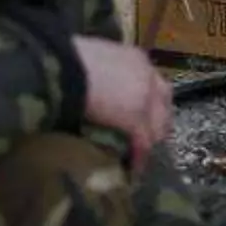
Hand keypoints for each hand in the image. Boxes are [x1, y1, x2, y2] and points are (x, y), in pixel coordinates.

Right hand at [71, 35, 172, 174]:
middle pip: (163, 104)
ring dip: (149, 141)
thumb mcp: (91, 60)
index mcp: (135, 58)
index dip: (149, 102)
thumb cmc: (66, 59)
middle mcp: (147, 75)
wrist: (62, 66)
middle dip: (157, 122)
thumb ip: (102, 73)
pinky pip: (142, 143)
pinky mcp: (136, 119)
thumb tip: (95, 87)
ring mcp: (145, 98)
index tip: (143, 115)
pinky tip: (131, 167)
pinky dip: (137, 156)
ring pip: (157, 126)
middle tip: (145, 139)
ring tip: (138, 156)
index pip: (154, 83)